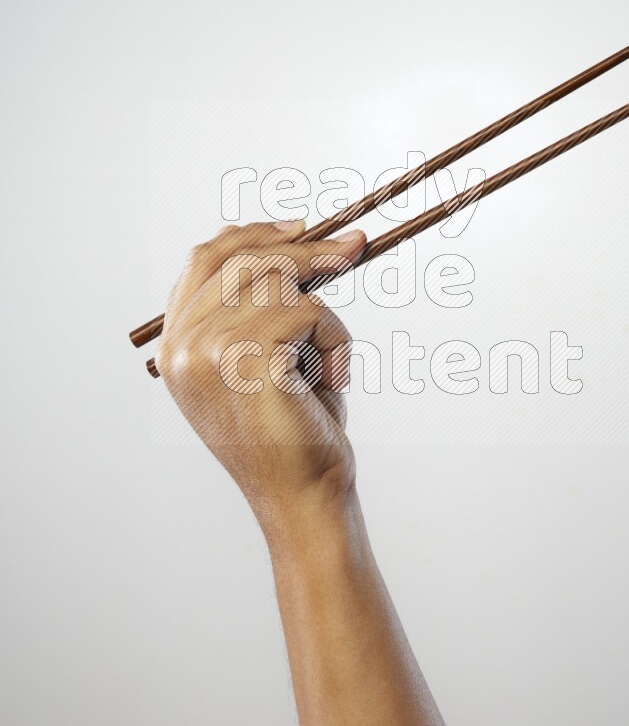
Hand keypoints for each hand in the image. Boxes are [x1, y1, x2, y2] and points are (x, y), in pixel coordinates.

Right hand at [155, 220, 366, 536]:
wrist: (303, 496)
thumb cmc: (294, 431)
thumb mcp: (267, 357)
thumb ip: (261, 305)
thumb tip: (303, 237)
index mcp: (176, 344)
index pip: (206, 259)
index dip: (255, 234)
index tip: (303, 229)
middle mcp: (180, 346)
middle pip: (243, 259)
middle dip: (306, 250)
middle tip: (356, 246)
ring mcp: (206, 352)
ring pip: (282, 284)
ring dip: (325, 319)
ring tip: (329, 364)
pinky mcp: (244, 359)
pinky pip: (308, 312)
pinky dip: (335, 340)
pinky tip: (331, 380)